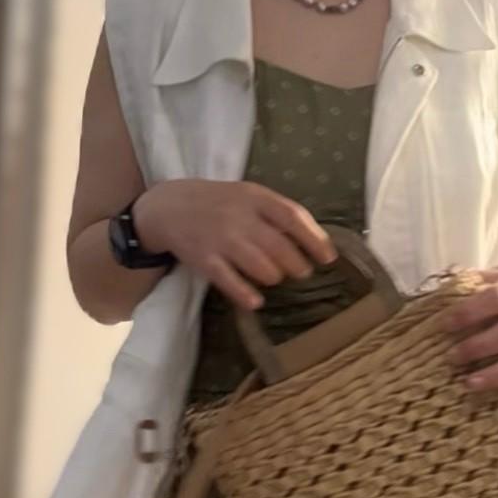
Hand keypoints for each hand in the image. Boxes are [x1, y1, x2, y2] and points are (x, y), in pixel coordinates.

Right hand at [134, 180, 336, 310]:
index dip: (315, 239)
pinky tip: (255, 301)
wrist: (168, 206)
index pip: (292, 216)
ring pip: (261, 267)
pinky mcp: (204, 260)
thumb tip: (314, 239)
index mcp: (254, 197)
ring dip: (275, 277)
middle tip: (302, 272)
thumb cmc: (219, 202)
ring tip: (275, 278)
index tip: (329, 258)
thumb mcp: (248, 195)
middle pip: (280, 247)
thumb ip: (276, 212)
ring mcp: (221, 240)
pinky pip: (230, 282)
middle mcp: (239, 217)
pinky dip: (246, 295)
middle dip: (297, 265)